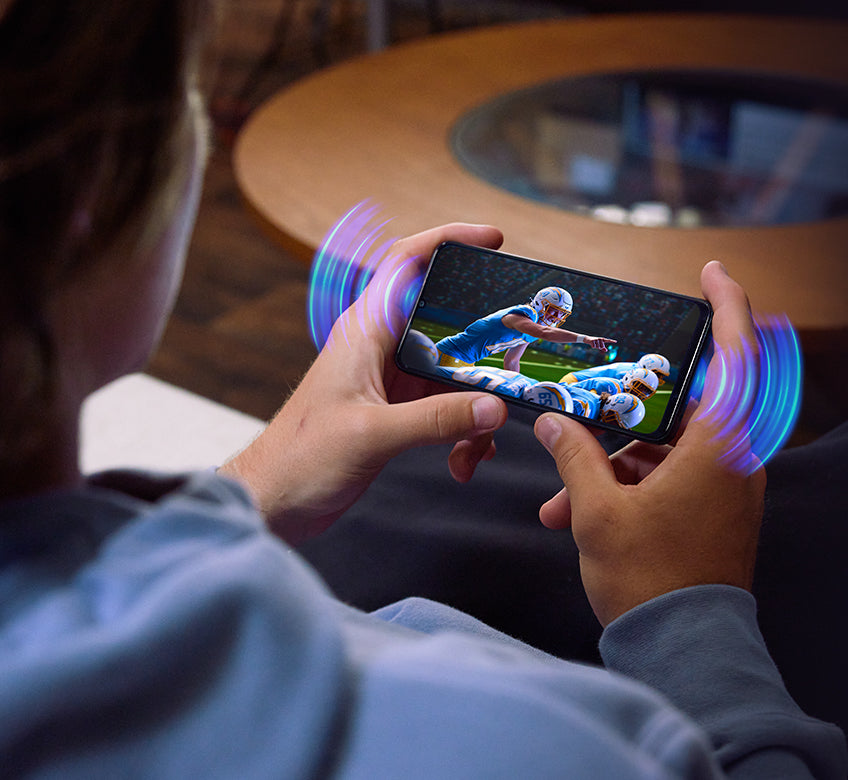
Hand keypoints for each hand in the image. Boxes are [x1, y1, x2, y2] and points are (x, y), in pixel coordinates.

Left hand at [220, 224, 509, 545]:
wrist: (274, 503)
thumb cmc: (299, 459)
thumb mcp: (371, 435)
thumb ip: (436, 420)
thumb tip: (493, 407)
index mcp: (364, 331)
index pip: (406, 264)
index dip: (447, 240)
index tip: (491, 239)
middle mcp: (380, 348)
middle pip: (448, 321)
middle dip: (488, 345)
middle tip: (519, 358)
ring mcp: (392, 380)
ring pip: (457, 372)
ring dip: (477, 406)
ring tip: (480, 441)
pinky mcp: (400, 412)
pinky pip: (451, 408)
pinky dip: (465, 432)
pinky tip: (462, 461)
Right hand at [535, 261, 765, 625]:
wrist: (685, 649)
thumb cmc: (652, 580)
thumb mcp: (599, 512)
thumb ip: (575, 456)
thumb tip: (551, 422)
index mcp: (722, 444)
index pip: (737, 354)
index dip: (728, 305)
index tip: (712, 272)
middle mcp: (735, 457)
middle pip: (688, 399)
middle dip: (630, 400)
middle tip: (596, 387)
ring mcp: (728, 484)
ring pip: (670, 443)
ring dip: (615, 459)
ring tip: (564, 491)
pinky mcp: (716, 510)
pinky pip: (672, 476)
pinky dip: (629, 485)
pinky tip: (574, 513)